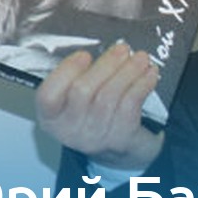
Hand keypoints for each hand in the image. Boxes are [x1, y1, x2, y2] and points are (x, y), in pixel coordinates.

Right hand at [36, 44, 163, 170]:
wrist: (122, 149)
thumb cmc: (99, 116)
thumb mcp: (79, 100)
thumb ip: (81, 77)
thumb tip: (103, 50)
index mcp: (51, 118)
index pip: (48, 95)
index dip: (66, 72)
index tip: (84, 54)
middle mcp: (69, 131)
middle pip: (83, 91)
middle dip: (106, 65)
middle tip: (122, 49)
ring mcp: (95, 138)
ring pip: (110, 96)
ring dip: (128, 72)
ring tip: (141, 58)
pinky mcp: (120, 139)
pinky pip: (130, 105)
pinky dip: (141, 85)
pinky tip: (149, 74)